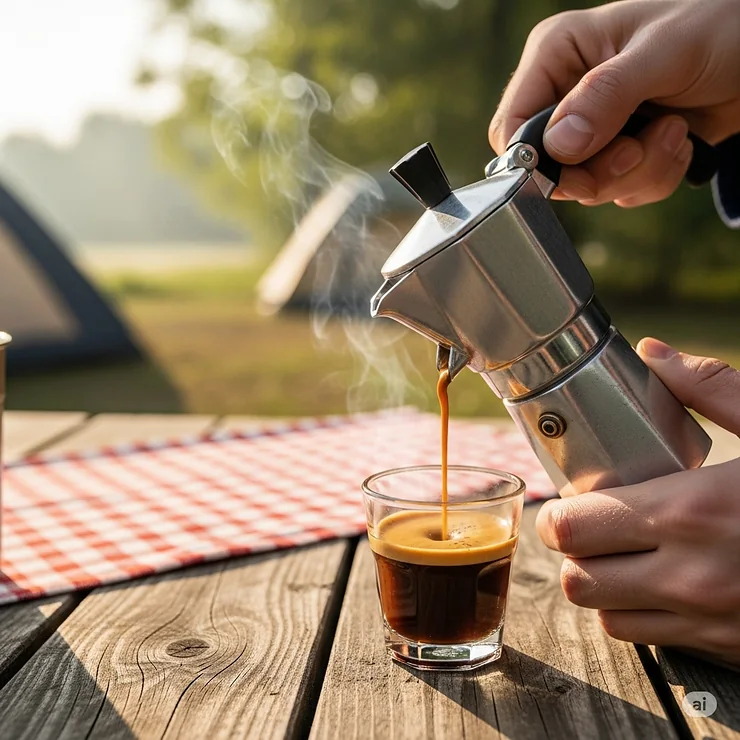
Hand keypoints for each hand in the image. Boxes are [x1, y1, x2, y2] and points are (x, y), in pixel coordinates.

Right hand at [489, 0, 739, 206]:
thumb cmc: (720, 26)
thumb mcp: (664, 53)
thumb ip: (606, 96)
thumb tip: (558, 146)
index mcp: (557, 55)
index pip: (514, 126)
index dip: (537, 160)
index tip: (577, 169)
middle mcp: (567, 93)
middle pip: (548, 168)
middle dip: (598, 171)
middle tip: (635, 149)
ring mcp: (592, 127)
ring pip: (586, 187)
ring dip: (636, 173)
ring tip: (672, 130)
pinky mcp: (618, 151)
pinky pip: (618, 191)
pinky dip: (653, 178)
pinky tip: (678, 142)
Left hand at [536, 337, 739, 664]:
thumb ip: (712, 388)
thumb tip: (652, 353)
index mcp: (692, 510)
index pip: (573, 528)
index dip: (559, 515)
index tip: (571, 501)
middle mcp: (692, 574)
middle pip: (577, 581)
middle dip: (573, 553)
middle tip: (589, 528)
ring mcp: (712, 621)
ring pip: (608, 619)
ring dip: (603, 587)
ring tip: (622, 556)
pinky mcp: (733, 650)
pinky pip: (655, 643)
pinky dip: (641, 616)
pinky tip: (664, 583)